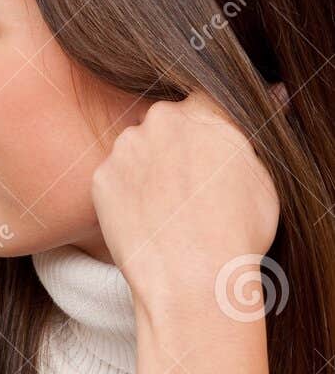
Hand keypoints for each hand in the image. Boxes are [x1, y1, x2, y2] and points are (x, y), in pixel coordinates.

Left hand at [91, 90, 281, 315]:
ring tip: (167, 210)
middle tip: (188, 188)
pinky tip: (145, 221)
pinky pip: (113, 178)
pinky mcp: (101, 177)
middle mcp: (161, 119)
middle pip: (165, 124)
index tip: (208, 153)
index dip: (206, 129)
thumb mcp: (263, 178)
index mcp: (205, 112)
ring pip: (136, 150)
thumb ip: (252, 137)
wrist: (192, 278)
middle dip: (174, 148)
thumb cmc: (238, 233)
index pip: (203, 101)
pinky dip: (124, 195)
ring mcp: (126, 147)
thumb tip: (272, 95)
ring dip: (147, 170)